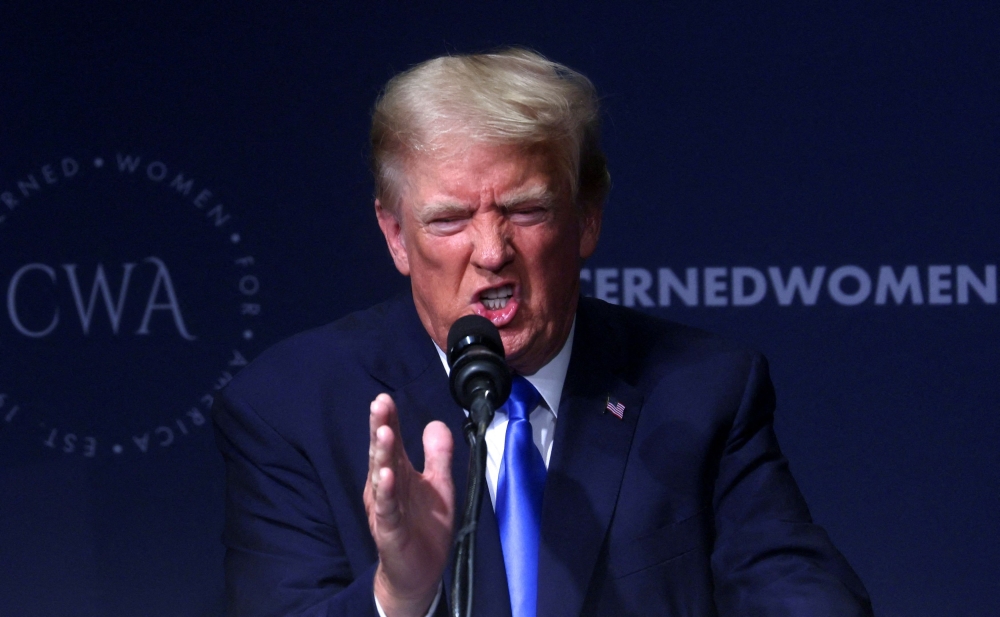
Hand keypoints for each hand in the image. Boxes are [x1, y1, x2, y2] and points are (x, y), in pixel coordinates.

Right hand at [365, 393, 454, 616]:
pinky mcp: (390, 530)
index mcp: (398, 473)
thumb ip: (437, 455)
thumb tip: (436, 422)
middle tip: (379, 405)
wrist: (420, 572)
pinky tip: (387, 476)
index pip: (391, 442)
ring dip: (382, 455)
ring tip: (384, 433)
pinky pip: (387, 509)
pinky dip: (387, 493)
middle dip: (380, 428)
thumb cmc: (425, 526)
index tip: (385, 398)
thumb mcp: (438, 484)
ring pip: (382, 477)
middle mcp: (387, 487)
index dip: (388, 420)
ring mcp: (386, 508)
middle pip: (382, 453)